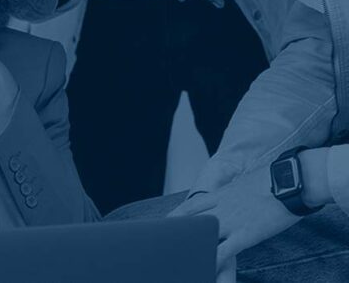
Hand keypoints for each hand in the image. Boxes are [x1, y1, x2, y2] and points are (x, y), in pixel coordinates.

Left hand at [171, 166, 299, 274]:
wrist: (288, 181)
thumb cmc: (273, 180)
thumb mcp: (246, 183)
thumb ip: (236, 193)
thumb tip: (236, 195)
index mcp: (221, 194)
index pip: (191, 206)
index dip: (176, 216)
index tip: (164, 224)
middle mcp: (220, 207)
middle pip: (190, 223)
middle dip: (177, 237)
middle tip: (163, 247)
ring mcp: (231, 221)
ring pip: (203, 238)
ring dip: (192, 251)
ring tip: (180, 263)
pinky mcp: (245, 234)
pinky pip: (224, 252)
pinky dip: (213, 262)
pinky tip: (206, 271)